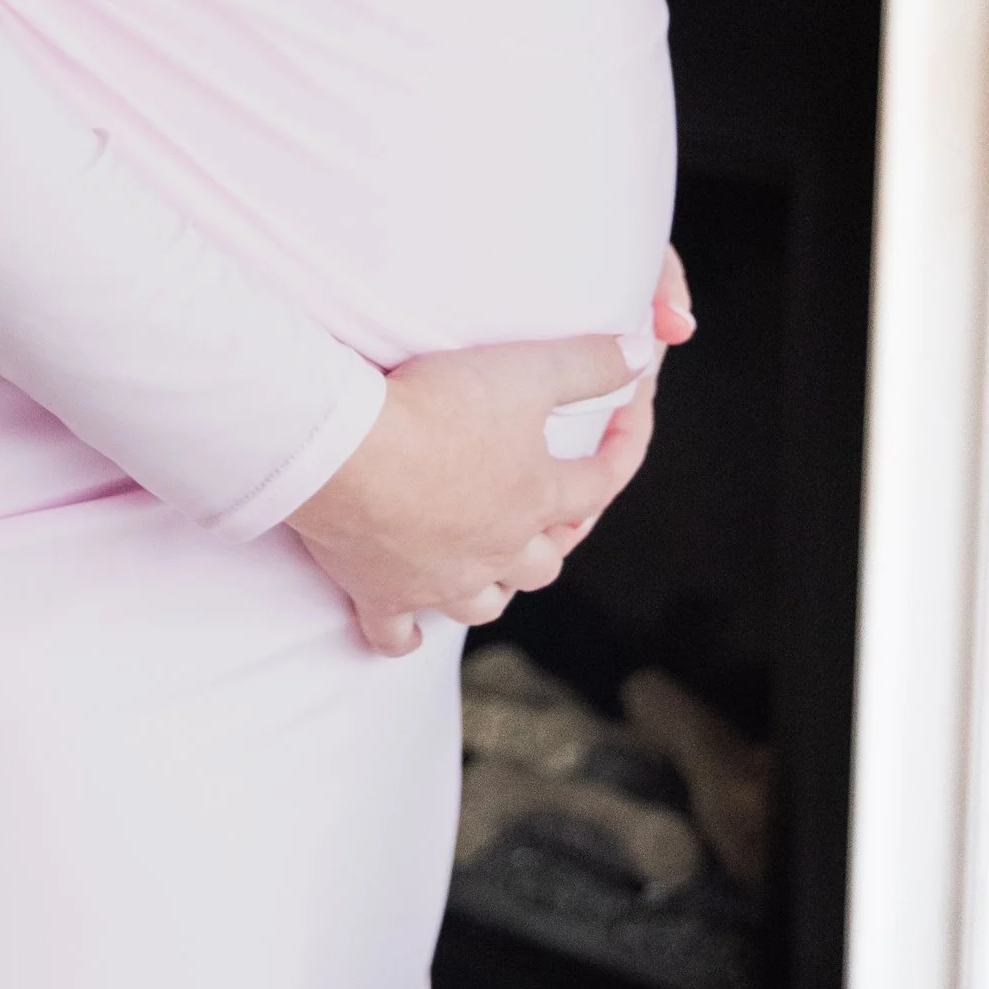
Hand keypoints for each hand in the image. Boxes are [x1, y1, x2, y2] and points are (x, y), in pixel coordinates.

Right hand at [284, 251, 692, 659]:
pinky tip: (411, 633)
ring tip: (488, 568)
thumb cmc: (436, 407)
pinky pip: (397, 634)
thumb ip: (588, 362)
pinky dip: (405, 635)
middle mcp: (497, 551)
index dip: (623, 448)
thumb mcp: (525, 369)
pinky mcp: (382, 593)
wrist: (346, 450)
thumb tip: (642, 353)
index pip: (600, 483)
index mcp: (536, 498)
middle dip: (551, 540)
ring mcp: (440, 579)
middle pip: (542, 563)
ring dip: (493, 590)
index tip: (629, 418)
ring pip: (484, 604)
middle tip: (546, 517)